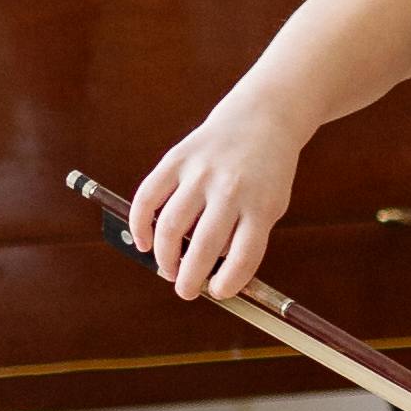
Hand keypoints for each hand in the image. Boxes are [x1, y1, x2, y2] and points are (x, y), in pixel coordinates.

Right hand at [130, 85, 302, 302]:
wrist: (261, 118)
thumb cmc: (265, 173)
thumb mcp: (271, 205)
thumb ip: (245, 236)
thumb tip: (208, 271)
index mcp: (261, 206)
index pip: (244, 256)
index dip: (228, 283)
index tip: (218, 292)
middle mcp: (230, 190)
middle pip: (204, 246)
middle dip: (190, 278)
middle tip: (186, 291)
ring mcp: (201, 173)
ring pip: (171, 226)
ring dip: (164, 257)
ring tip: (168, 269)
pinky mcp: (177, 159)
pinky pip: (148, 196)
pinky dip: (139, 224)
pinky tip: (143, 242)